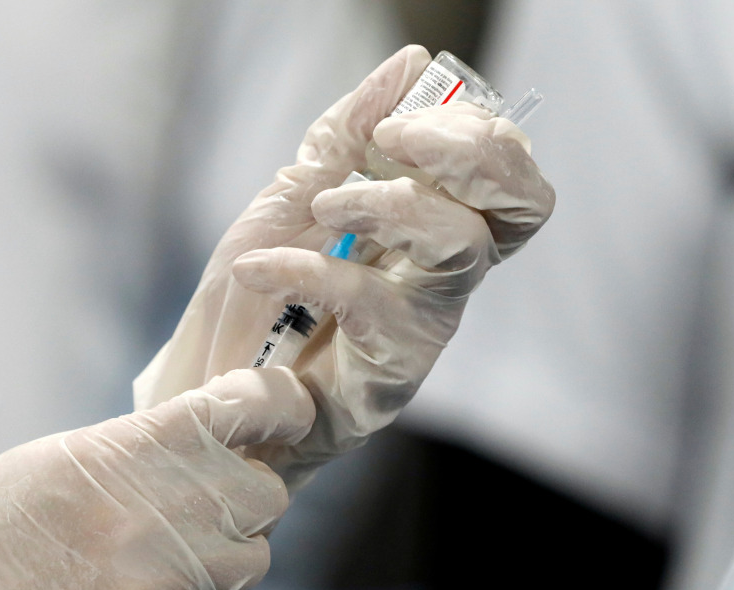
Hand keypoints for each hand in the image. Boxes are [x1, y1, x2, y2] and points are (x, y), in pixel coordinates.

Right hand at [0, 367, 313, 589]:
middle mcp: (179, 514)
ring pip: (251, 561)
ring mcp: (182, 586)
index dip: (281, 404)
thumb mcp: (68, 456)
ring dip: (221, 557)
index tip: (284, 410)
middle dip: (241, 495)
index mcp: (147, 448)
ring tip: (157, 562)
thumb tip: (215, 442)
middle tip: (196, 504)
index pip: (257, 406)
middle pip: (267, 495)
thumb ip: (151, 446)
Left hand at [133, 45, 554, 488]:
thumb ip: (348, 135)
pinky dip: (308, 271)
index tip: (397, 122)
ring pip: (462, 248)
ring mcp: (426, 323)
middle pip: (521, 206)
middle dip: (472, 155)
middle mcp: (445, 273)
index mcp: (434, 225)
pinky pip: (369, 303)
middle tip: (397, 141)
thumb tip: (413, 63)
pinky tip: (259, 269)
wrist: (212, 383)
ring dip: (392, 203)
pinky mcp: (392, 373)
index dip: (474, 132)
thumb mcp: (294, 196)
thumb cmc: (259, 295)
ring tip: (325, 202)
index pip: (505, 170)